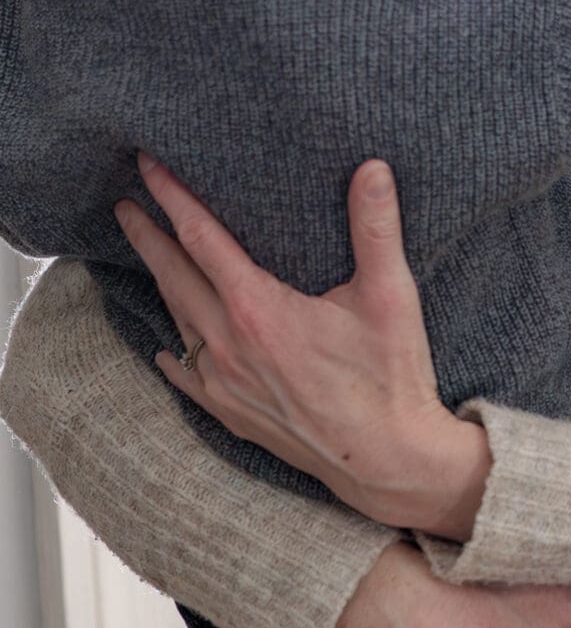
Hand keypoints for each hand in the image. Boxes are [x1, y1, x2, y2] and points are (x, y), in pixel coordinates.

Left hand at [117, 155, 489, 540]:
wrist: (386, 460)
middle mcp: (229, 344)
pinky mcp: (231, 413)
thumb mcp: (391, 295)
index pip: (201, 238)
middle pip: (173, 276)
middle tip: (123, 206)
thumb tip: (373, 168)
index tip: (148, 167)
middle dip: (146, 236)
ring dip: (158, 284)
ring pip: (177, 321)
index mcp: (259, 309)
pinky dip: (172, 352)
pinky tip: (165, 347)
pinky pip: (186, 374)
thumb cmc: (390, 377)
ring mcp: (225, 382)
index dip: (172, 199)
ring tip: (147, 258)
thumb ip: (376, 228)